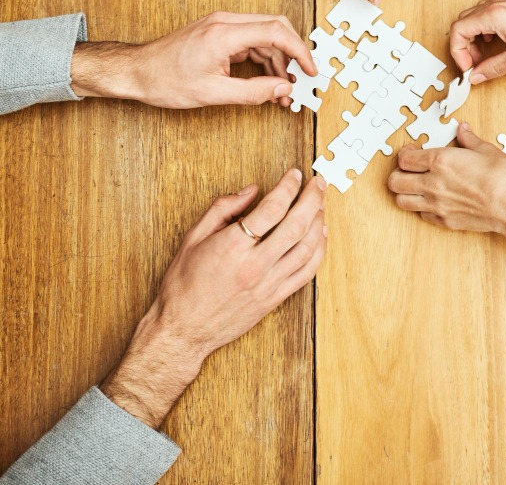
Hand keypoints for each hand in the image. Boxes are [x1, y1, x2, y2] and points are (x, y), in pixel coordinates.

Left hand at [70, 11, 318, 107]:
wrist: (136, 71)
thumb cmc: (165, 81)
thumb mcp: (213, 94)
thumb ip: (253, 92)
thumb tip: (283, 90)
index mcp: (224, 33)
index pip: (276, 32)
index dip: (300, 51)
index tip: (312, 70)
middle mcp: (225, 22)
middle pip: (275, 29)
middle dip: (293, 55)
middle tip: (303, 80)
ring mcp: (222, 25)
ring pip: (266, 37)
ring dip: (279, 63)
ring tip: (283, 93)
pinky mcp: (219, 33)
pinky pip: (252, 42)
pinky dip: (264, 61)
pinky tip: (268, 83)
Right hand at [101, 170, 327, 427]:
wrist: (183, 330)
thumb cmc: (183, 285)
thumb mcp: (193, 238)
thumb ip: (223, 209)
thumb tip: (252, 191)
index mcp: (233, 246)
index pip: (272, 208)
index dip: (288, 187)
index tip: (295, 174)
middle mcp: (255, 265)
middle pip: (297, 224)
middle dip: (313, 199)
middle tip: (319, 183)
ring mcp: (269, 284)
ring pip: (307, 248)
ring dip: (319, 222)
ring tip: (322, 204)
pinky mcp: (275, 299)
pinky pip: (307, 272)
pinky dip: (319, 251)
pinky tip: (321, 236)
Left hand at [389, 123, 505, 236]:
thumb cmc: (504, 178)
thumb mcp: (487, 150)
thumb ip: (470, 140)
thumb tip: (464, 130)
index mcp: (440, 161)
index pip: (405, 159)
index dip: (404, 153)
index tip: (412, 151)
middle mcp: (433, 184)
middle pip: (395, 181)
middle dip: (398, 173)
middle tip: (408, 169)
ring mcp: (437, 205)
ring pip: (402, 201)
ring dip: (404, 192)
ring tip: (416, 186)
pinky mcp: (445, 221)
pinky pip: (422, 215)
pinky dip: (422, 208)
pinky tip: (434, 200)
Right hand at [449, 0, 505, 83]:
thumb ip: (492, 68)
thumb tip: (476, 76)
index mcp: (493, 14)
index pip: (458, 30)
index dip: (457, 53)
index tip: (468, 68)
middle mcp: (495, 3)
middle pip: (463, 23)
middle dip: (464, 47)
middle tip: (476, 65)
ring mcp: (504, 0)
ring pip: (474, 18)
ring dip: (474, 39)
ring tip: (485, 57)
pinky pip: (487, 14)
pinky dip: (484, 30)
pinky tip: (495, 43)